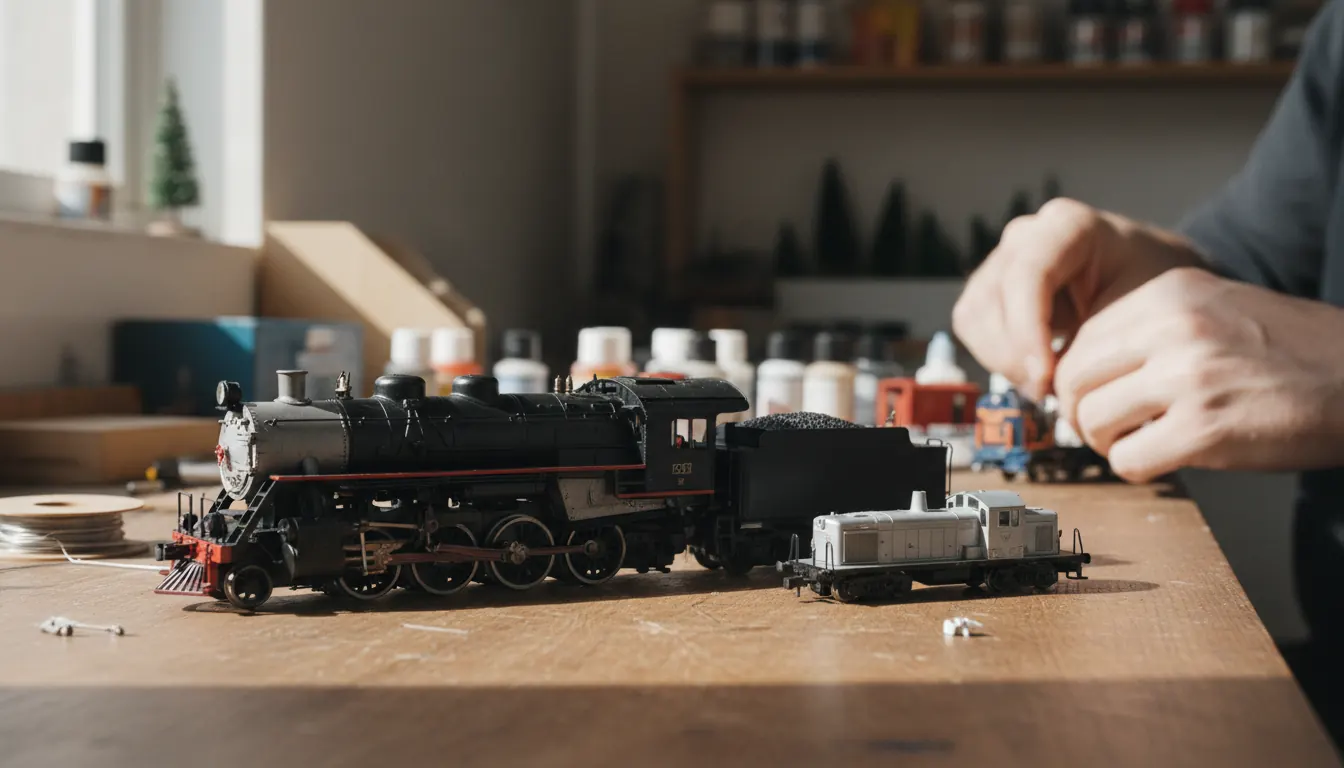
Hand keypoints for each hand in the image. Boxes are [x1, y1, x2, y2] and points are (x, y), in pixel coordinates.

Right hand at [953, 198, 1205, 400]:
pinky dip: (998, 359)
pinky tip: (1036, 371)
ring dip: (1003, 360)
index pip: (1027, 274)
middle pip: (991, 299)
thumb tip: (1065, 379)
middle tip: (1051, 391)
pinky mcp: (989, 290)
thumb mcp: (1150, 300)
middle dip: (1015, 354)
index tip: (1047, 377)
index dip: (1028, 331)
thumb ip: (1107, 332)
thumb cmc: (1156, 287)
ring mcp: (1002, 261)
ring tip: (1047, 383)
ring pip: (973, 316)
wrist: (1151, 281)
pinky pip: (972, 329)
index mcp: (1068, 225)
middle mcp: (1025, 236)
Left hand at [1055, 267, 1343, 481]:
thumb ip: (1150, 330)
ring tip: (1136, 443)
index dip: (1079, 379)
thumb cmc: (1291, 353)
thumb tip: (1084, 370)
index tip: (1097, 398)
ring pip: (1091, 419)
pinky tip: (1162, 459)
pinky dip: (1135, 467)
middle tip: (1107, 429)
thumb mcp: (1214, 310)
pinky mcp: (1203, 428)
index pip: (1080, 340)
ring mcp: (1187, 375)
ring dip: (1106, 442)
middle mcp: (1172, 326)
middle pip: (1073, 379)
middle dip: (1081, 413)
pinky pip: (1127, 459)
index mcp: (1169, 294)